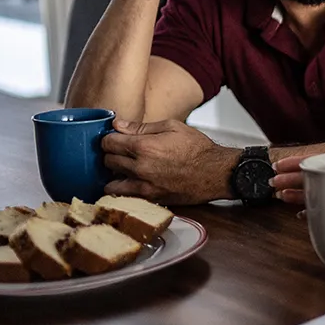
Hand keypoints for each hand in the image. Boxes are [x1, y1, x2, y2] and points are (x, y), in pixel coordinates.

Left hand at [101, 119, 236, 203]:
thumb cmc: (198, 149)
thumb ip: (142, 127)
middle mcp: (140, 167)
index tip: (116, 139)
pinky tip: (132, 182)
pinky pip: (123, 196)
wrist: (217, 173)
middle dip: (112, 155)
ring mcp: (144, 186)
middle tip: (123, 153)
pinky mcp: (150, 199)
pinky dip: (124, 189)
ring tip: (125, 169)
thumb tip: (119, 125)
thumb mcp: (172, 127)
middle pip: (107, 161)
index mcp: (144, 147)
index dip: (110, 139)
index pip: (108, 143)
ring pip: (110, 182)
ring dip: (114, 175)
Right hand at [271, 116, 324, 220]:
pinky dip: (318, 215)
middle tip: (272, 184)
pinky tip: (304, 216)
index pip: (320, 162)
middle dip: (291, 181)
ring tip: (281, 197)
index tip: (280, 164)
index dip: (298, 163)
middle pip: (314, 180)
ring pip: (319, 196)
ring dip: (299, 197)